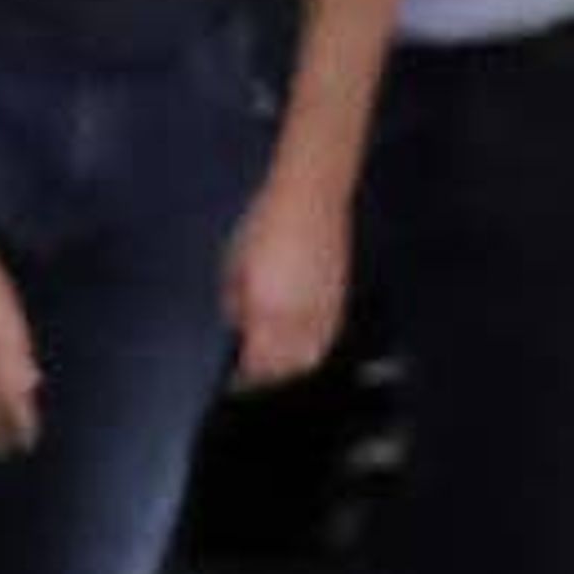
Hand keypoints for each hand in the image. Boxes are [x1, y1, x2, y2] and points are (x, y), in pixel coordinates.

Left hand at [221, 156, 350, 388]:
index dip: (246, 377)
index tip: (237, 379)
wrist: (311, 194)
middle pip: (283, 368)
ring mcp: (320, 310)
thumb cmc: (265, 223)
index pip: (257, 363)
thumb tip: (240, 327)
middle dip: (268, 376)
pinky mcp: (339, 299)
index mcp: (265, 309)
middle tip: (256, 374)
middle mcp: (295, 317)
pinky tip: (303, 345)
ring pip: (308, 358)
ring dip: (291, 366)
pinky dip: (313, 348)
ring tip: (279, 363)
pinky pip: (326, 339)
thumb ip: (234, 302)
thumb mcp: (234, 264)